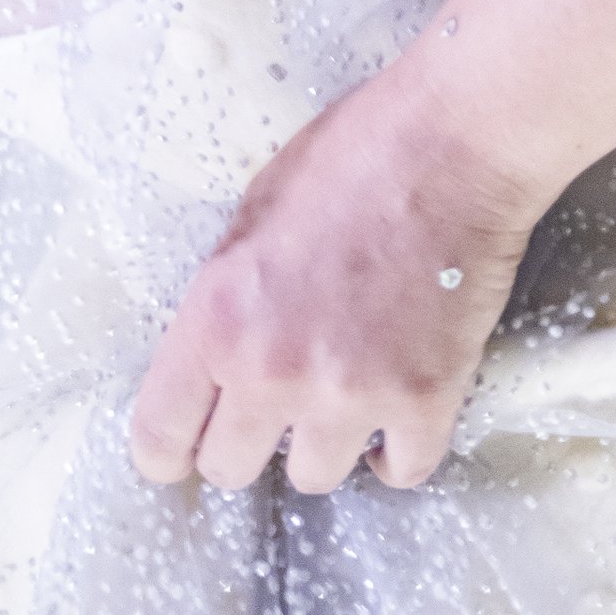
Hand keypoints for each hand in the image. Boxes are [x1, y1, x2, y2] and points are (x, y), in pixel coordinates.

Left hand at [129, 49, 538, 494]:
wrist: (458, 137)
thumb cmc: (352, 151)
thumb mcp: (254, 212)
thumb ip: (227, 299)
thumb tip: (217, 361)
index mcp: (217, 317)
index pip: (157, 440)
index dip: (172, 445)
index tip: (192, 437)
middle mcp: (272, 369)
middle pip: (230, 470)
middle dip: (250, 438)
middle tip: (280, 398)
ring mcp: (350, 392)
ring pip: (312, 478)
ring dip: (325, 440)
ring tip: (346, 392)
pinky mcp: (424, 399)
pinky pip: (401, 471)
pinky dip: (398, 451)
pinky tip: (399, 415)